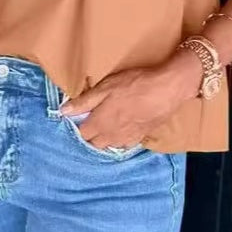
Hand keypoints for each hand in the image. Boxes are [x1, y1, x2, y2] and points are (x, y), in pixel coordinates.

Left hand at [60, 51, 201, 149]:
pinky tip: (121, 130)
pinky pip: (125, 145)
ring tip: (105, 125)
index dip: (77, 125)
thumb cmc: (134, 85)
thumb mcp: (106, 88)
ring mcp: (127, 138)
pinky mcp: (141, 137)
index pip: (81, 133)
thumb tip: (63, 112)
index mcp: (100, 124)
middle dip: (89, 134)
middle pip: (93, 143)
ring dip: (104, 139)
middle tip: (91, 120)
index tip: (78, 116)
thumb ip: (84, 102)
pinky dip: (119, 140)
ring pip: (109, 146)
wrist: (167, 89)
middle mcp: (111, 136)